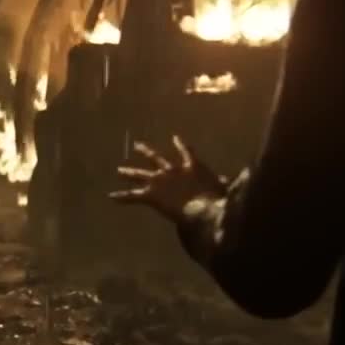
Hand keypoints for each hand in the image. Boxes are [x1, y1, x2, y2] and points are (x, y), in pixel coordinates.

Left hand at [110, 136, 227, 221]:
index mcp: (191, 167)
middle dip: (146, 152)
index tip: (176, 137)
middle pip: (156, 158)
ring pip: (140, 174)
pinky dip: (122, 196)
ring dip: (129, 172)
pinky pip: (133, 195)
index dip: (181, 144)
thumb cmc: (216, 199)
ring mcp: (159, 181)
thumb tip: (234, 183)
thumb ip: (224, 185)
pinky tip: (110, 196)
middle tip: (137, 145)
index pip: (186, 151)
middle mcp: (172, 170)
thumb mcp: (223, 189)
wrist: (202, 207)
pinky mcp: (151, 195)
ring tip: (119, 170)